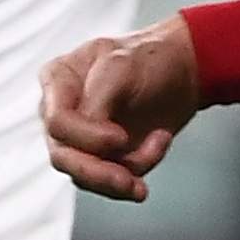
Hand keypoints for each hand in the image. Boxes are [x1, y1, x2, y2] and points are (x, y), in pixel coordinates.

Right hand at [40, 16, 203, 201]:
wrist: (183, 71)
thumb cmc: (150, 58)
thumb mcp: (121, 65)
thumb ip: (97, 98)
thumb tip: (89, 135)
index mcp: (58, 81)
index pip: (57, 122)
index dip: (86, 136)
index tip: (120, 137)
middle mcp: (62, 112)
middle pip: (63, 156)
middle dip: (98, 173)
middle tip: (128, 181)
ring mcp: (81, 138)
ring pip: (84, 176)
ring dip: (120, 179)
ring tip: (156, 154)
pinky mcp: (104, 156)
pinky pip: (110, 179)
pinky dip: (137, 170)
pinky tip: (160, 144)